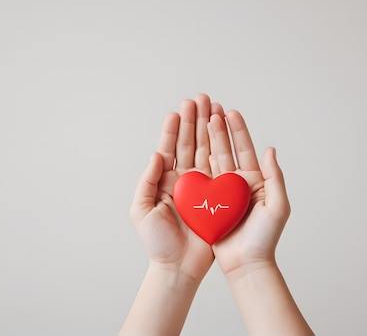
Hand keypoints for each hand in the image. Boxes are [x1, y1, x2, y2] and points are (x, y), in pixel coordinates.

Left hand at [129, 94, 215, 281]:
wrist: (178, 267)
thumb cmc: (156, 242)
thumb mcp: (141, 210)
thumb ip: (147, 181)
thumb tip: (156, 155)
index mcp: (164, 181)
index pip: (169, 148)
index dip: (173, 129)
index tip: (179, 109)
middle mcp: (183, 180)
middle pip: (189, 143)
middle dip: (195, 120)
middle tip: (201, 98)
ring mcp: (201, 187)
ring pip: (206, 151)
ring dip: (209, 129)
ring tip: (214, 108)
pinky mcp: (215, 196)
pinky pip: (219, 169)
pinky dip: (223, 151)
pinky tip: (226, 134)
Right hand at [207, 108, 290, 276]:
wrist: (246, 264)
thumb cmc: (264, 238)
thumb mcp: (278, 206)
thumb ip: (275, 177)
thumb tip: (271, 149)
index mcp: (254, 182)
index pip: (244, 150)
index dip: (237, 130)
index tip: (229, 111)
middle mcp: (237, 183)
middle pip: (225, 149)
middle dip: (216, 127)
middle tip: (208, 107)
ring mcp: (221, 192)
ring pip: (211, 160)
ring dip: (205, 140)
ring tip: (197, 119)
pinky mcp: (208, 203)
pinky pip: (200, 178)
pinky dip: (194, 161)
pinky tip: (187, 147)